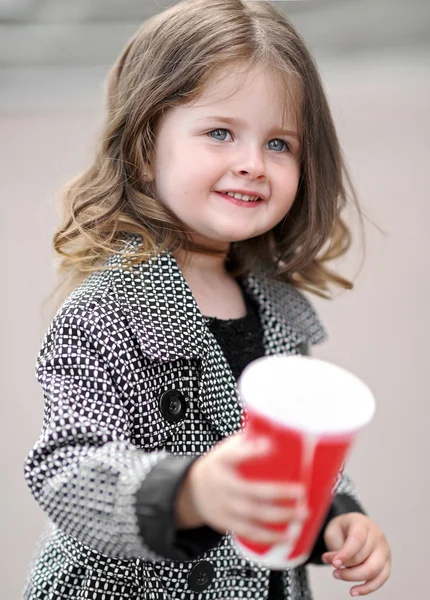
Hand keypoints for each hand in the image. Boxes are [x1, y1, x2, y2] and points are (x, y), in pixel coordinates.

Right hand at [180, 432, 307, 543]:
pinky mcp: (227, 522)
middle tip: (301, 491)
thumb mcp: (228, 448)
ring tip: (302, 514)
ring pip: (254, 514)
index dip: (252, 452)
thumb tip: (282, 431)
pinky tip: (287, 536)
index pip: (235, 455)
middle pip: (251, 490)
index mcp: (222, 461)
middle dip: (279, 493)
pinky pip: (249, 531)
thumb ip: (250, 441)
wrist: (193, 490)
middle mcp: (222, 484)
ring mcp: (224, 505)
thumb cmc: (220, 464)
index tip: (271, 446)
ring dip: (280, 516)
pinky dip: (269, 536)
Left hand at [322, 512, 390, 595]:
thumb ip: (336, 547)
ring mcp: (384, 550)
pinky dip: (367, 588)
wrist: (353, 526)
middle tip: (334, 571)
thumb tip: (336, 564)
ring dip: (354, 577)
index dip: (346, 553)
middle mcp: (377, 536)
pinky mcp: (386, 563)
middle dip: (347, 568)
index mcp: (362, 523)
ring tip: (338, 576)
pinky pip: (381, 579)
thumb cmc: (342, 529)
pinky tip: (354, 591)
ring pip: (374, 570)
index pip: (358, 539)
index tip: (334, 564)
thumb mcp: (334, 531)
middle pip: (365, 557)